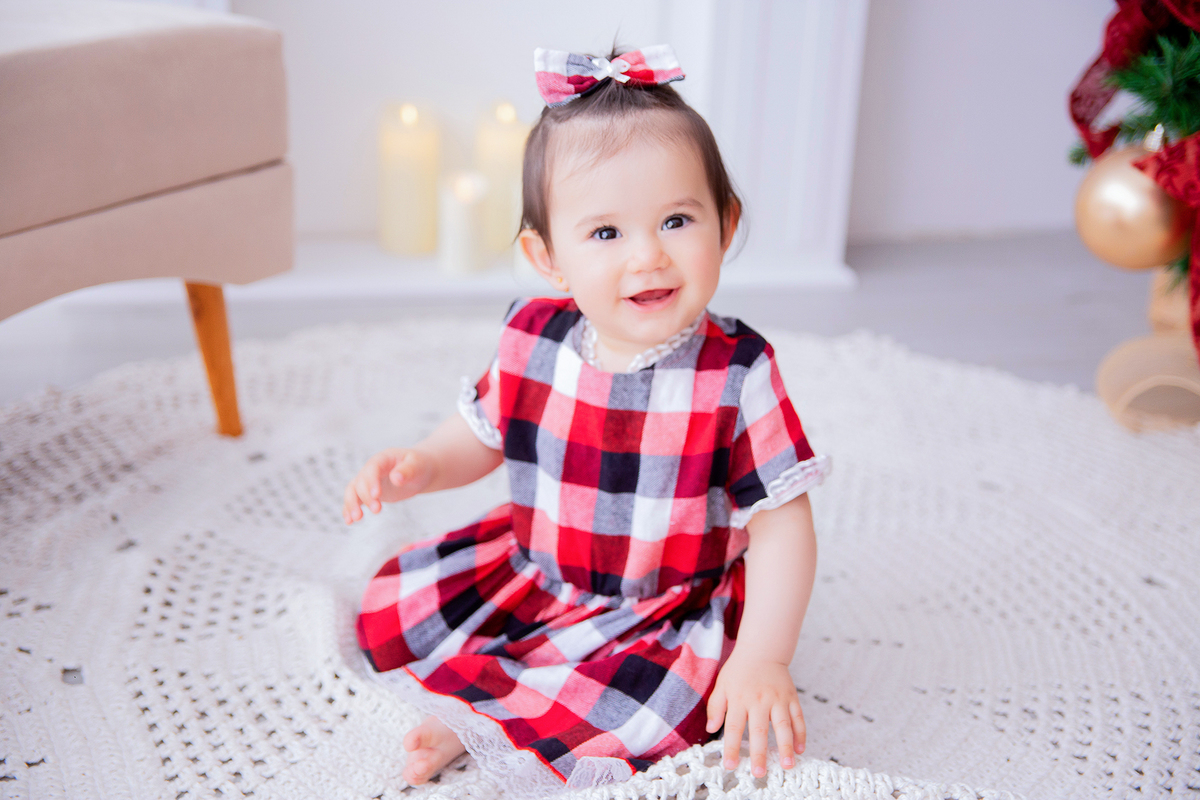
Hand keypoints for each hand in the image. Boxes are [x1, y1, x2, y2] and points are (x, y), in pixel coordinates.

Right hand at [342, 448, 433, 523]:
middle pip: (361, 481)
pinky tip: (349, 522)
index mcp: (383, 458)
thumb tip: (396, 478)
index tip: (376, 495)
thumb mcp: (418, 466)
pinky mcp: (368, 493)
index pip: (372, 467)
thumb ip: (407, 470)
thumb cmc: (419, 466)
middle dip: (367, 496)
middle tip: (377, 511)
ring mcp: (368, 481)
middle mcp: (371, 468)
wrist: (419, 471)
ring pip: (353, 490)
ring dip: (352, 504)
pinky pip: (355, 499)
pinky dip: (349, 509)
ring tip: (356, 519)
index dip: (371, 481)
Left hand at [705, 654, 804, 776]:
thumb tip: (711, 729)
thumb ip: (715, 707)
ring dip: (785, 746)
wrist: (762, 650)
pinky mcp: (791, 697)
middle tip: (759, 772)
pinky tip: (800, 749)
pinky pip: (798, 718)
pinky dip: (801, 734)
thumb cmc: (739, 670)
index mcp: (739, 699)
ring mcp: (777, 699)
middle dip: (759, 753)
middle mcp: (759, 700)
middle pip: (759, 730)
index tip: (731, 765)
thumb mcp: (721, 685)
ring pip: (783, 726)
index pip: (734, 727)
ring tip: (787, 765)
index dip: (732, 747)